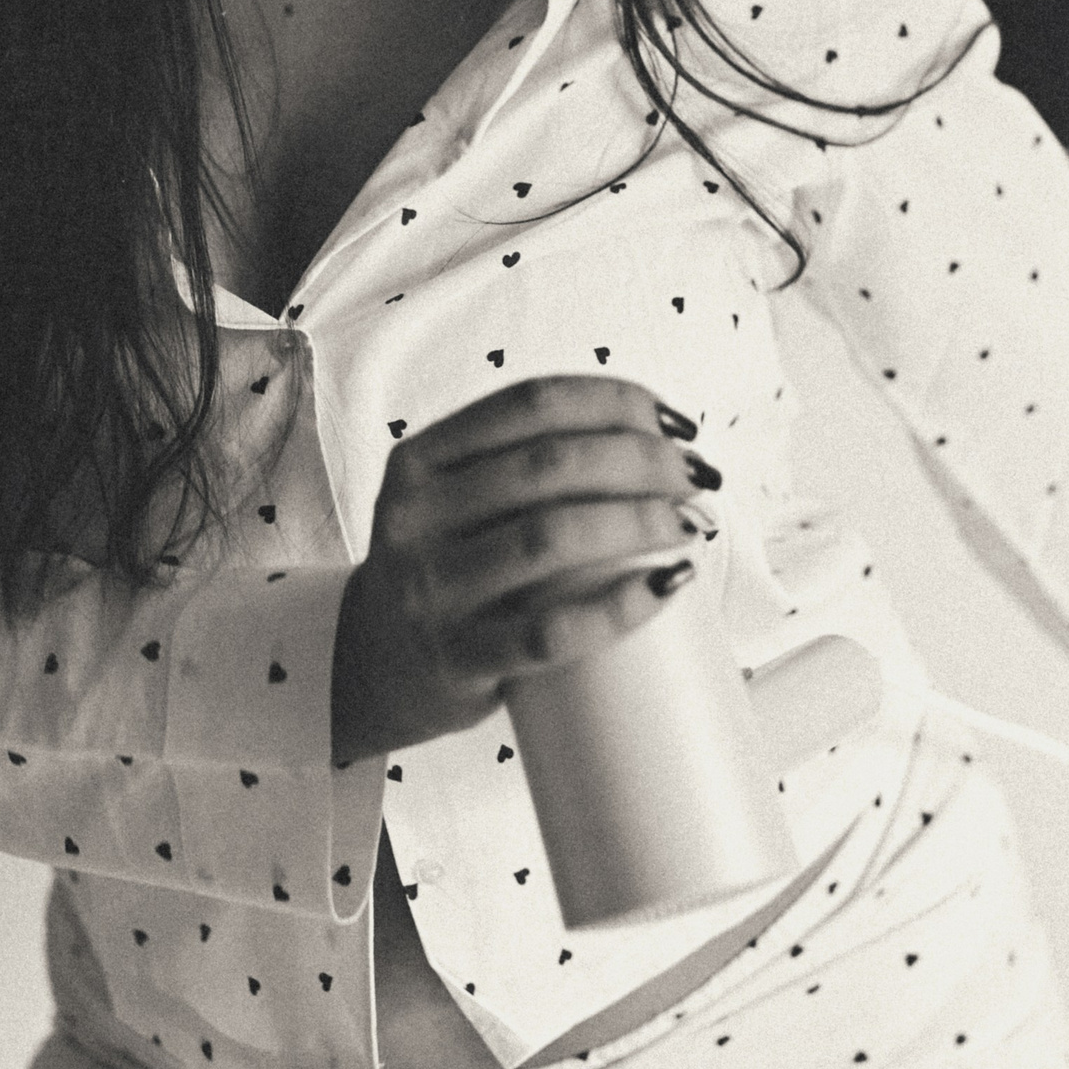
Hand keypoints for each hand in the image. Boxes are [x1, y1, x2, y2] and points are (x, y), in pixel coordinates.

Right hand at [330, 374, 718, 763]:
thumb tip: (659, 441)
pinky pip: (551, 633)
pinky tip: (666, 586)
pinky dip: (619, 606)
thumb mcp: (449, 500)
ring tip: (688, 523)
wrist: (371, 667)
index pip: (532, 402)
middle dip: (644, 460)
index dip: (617, 402)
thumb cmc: (445, 569)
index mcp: (420, 460)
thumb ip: (519, 464)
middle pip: (551, 464)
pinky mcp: (458, 659)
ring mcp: (433, 591)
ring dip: (640, 521)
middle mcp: (416, 517)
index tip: (674, 423)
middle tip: (696, 478)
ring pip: (551, 537)